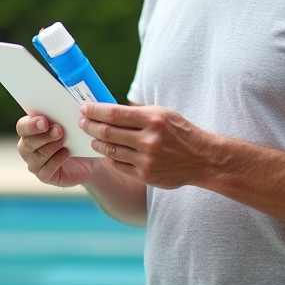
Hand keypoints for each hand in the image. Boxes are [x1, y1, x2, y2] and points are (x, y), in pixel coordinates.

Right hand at [16, 114, 95, 187]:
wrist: (86, 159)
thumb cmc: (74, 137)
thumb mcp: (68, 124)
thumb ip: (61, 115)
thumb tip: (66, 106)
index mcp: (29, 131)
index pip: (22, 127)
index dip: (31, 125)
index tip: (45, 121)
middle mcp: (27, 148)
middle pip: (28, 143)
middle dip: (43, 136)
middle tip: (59, 130)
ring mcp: (34, 163)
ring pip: (37, 156)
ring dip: (51, 147)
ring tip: (63, 140)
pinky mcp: (44, 176)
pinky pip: (46, 169)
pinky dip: (56, 160)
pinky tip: (66, 153)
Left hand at [77, 102, 216, 189]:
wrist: (202, 159)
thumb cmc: (180, 132)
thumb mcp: (162, 114)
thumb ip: (137, 113)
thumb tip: (107, 110)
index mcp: (153, 119)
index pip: (114, 113)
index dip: (94, 111)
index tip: (84, 109)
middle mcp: (149, 140)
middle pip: (107, 132)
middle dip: (90, 126)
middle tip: (82, 123)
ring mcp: (147, 159)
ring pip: (110, 150)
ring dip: (96, 142)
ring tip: (92, 137)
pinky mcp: (146, 175)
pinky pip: (118, 164)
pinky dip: (109, 156)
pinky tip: (107, 151)